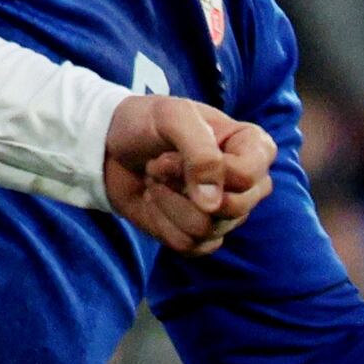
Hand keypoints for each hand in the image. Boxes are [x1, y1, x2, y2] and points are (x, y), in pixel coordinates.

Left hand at [101, 94, 274, 256]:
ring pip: (206, 229)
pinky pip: (189, 245)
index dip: (209, 170)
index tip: (175, 152)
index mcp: (253, 147)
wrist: (111, 147)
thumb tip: (213, 204)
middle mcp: (247, 184)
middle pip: (234, 209)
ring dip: (167, 202)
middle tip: (161, 164)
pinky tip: (155, 201)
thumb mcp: (172, 118)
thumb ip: (199, 152)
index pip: (248, 177)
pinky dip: (161, 223)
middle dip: (183, 186)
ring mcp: (226, 213)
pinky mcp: (202, 236)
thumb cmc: (147, 123)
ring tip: (155, 179)